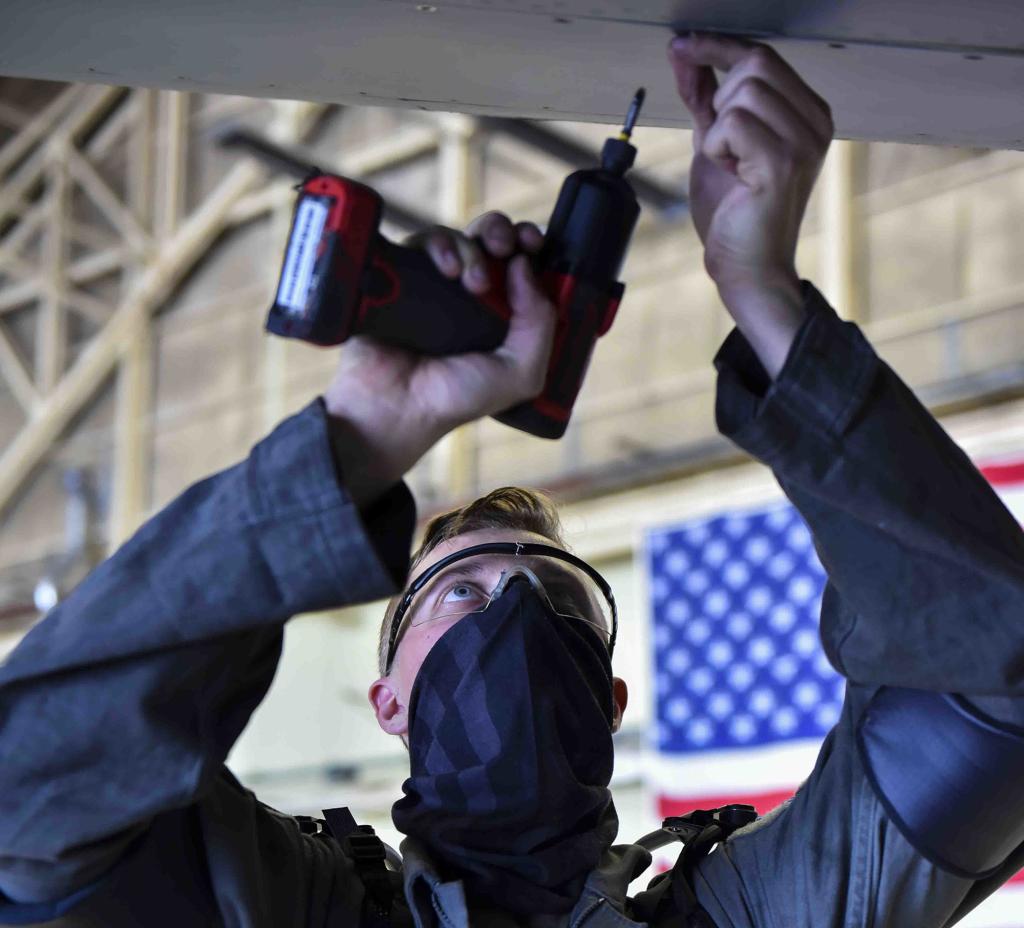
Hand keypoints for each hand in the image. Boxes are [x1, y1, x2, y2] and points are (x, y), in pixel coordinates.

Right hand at [323, 212, 553, 506]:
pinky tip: (447, 270)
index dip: (532, 247)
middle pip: (494, 240)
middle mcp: (473, 296)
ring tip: (471, 281)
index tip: (535, 244)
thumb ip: (538, 324)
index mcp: (505, 315)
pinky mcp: (404, 275)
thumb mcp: (519, 374)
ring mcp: (437, 284)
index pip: (526, 266)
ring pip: (460, 237)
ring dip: (473, 246)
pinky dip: (439, 246)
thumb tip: (524, 264)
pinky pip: (422, 242)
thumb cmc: (456, 398)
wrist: (395, 404)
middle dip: (504, 231)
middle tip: (506, 246)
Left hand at [667, 34, 832, 374]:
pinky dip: (715, 149)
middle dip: (719, 98)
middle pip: (754, 65)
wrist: (747, 268)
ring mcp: (803, 142)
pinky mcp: (782, 164)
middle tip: (722, 145)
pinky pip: (732, 125)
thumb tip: (684, 52)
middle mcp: (816, 122)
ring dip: (717, 130)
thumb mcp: (715, 143)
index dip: (717, 45)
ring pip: (742, 94)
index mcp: (808, 113)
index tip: (681, 45)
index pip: (763, 55)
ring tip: (730, 165)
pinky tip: (731, 175)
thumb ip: (704, 97)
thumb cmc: (734, 212)